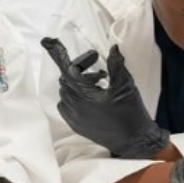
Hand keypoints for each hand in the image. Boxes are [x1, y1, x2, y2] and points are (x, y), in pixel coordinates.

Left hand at [43, 39, 169, 159]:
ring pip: (66, 91)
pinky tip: (92, 93)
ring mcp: (74, 118)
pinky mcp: (78, 125)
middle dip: (80, 66)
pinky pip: (67, 105)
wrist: (135, 141)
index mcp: (84, 96)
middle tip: (96, 61)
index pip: (66, 70)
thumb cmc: (131, 113)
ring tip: (99, 79)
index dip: (57, 54)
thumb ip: (116, 65)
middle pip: (67, 78)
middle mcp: (74, 108)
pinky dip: (75, 94)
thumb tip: (113, 48)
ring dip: (79, 80)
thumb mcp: (125, 86)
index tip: (47, 41)